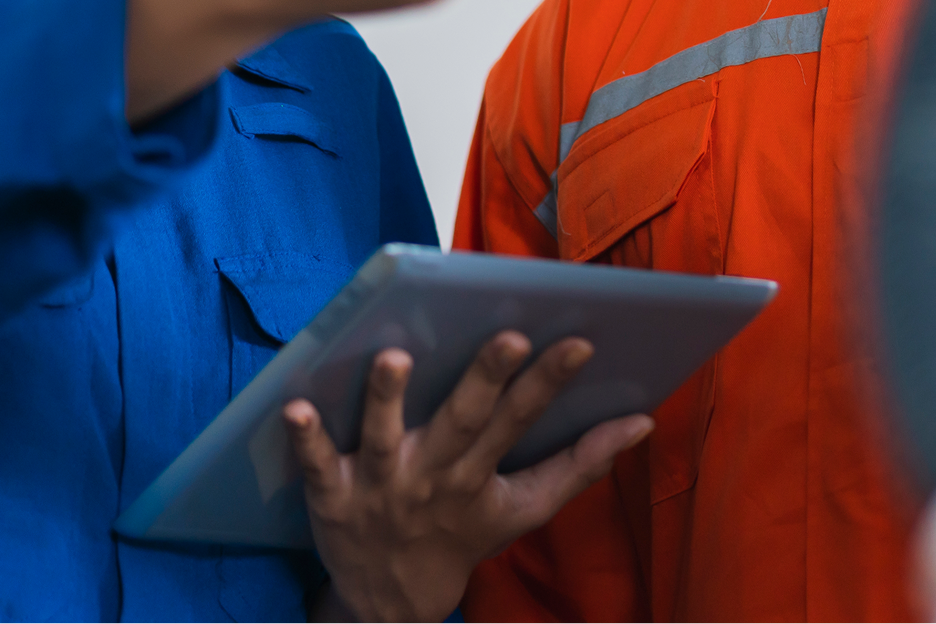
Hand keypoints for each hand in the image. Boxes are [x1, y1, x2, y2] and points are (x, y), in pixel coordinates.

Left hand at [292, 334, 652, 623]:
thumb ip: (579, 464)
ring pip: (385, 436)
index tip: (579, 341)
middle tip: (507, 338)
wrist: (389, 605)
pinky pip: (318, 465)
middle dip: (486, 380)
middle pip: (463, 422)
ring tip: (393, 358)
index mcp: (480, 475)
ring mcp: (381, 486)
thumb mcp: (524, 508)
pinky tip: (295, 408)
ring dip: (388, 400)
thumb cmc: (461, 536)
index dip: (551, 381)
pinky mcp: (332, 496)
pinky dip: (306, 440)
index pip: (522, 421)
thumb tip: (640, 422)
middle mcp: (433, 476)